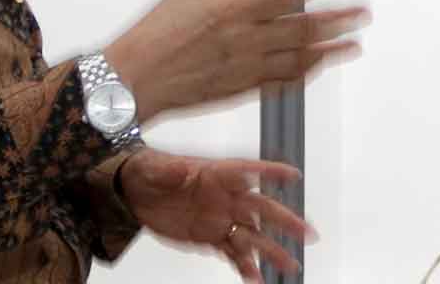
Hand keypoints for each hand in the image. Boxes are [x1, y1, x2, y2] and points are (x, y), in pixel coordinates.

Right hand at [105, 0, 369, 118]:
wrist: (135, 79)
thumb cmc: (157, 32)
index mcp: (234, 9)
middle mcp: (246, 39)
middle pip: (303, 27)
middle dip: (338, 19)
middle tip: (363, 13)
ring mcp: (247, 67)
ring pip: (300, 57)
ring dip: (331, 49)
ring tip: (355, 43)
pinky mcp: (242, 89)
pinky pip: (283, 81)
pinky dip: (306, 72)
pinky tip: (320, 65)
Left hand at [117, 149, 313, 280]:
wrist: (133, 192)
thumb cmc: (147, 171)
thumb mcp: (154, 168)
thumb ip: (170, 171)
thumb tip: (179, 171)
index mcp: (216, 175)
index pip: (249, 171)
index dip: (271, 172)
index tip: (293, 176)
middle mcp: (225, 197)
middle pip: (261, 209)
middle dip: (285, 221)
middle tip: (306, 232)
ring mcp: (220, 218)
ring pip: (253, 236)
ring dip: (272, 250)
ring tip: (290, 265)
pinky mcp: (210, 237)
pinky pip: (233, 253)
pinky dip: (246, 266)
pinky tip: (257, 278)